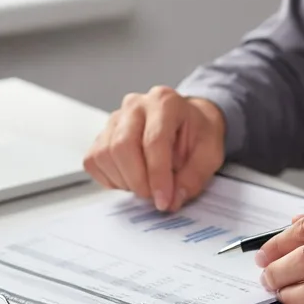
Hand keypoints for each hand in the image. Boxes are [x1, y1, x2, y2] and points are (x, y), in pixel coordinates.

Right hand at [84, 87, 225, 210]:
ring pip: (105, 155)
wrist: (188, 121)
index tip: (164, 201)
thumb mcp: (209, 154)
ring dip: (124, 181)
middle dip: (138, 181)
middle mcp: (135, 105)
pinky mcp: (102, 134)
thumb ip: (193, 178)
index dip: (157, 176)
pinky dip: (110, 179)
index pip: (153, 141)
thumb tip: (172, 200)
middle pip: (122, 146)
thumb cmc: (197, 134)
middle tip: (153, 197)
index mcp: (165, 102)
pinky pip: (94, 161)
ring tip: (145, 185)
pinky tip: (130, 179)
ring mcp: (115, 118)